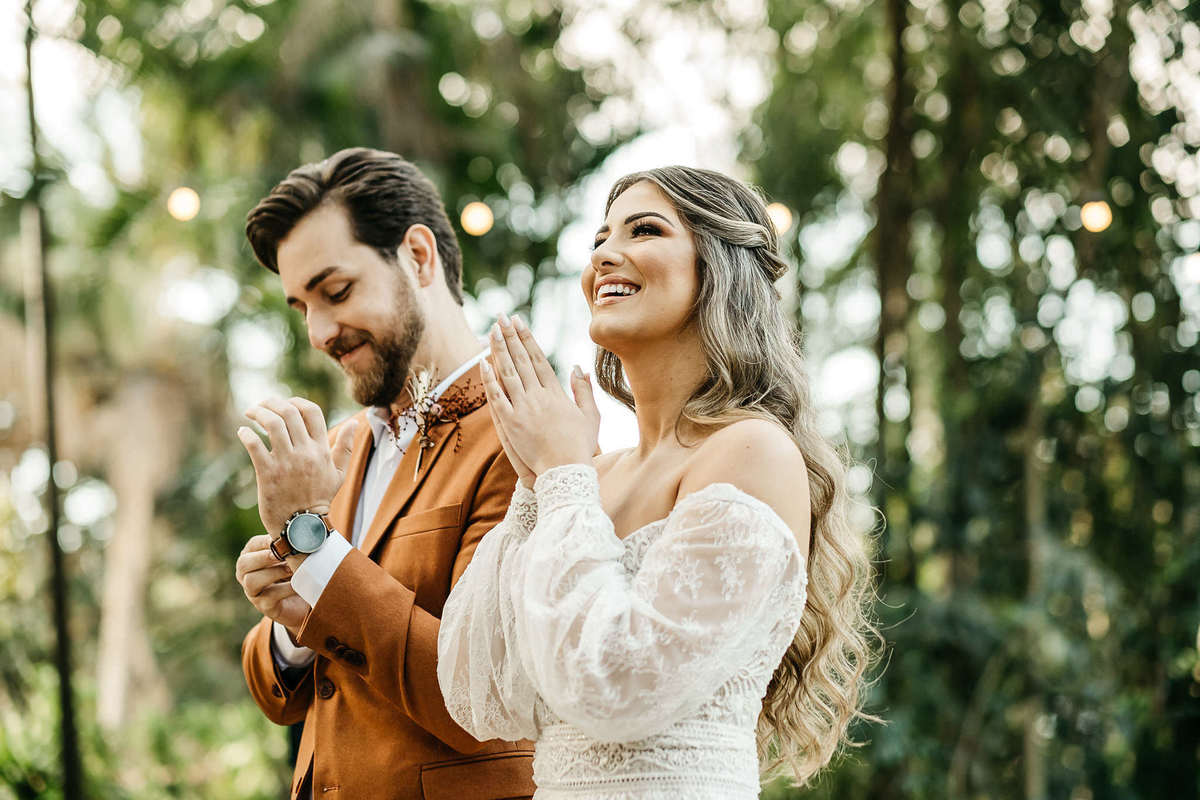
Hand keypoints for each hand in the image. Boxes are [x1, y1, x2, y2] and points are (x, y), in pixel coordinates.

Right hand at [235, 534, 310, 633]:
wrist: (305, 600)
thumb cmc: (297, 570)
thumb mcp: (292, 555)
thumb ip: (291, 544)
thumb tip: (300, 530)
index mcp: (252, 556)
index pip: (252, 545)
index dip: (266, 541)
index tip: (283, 538)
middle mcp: (246, 574)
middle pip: (243, 563)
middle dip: (263, 557)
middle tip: (283, 555)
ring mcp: (253, 592)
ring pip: (251, 581)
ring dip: (273, 573)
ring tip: (292, 569)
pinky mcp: (264, 606)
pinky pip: (269, 597)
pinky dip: (285, 589)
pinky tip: (298, 584)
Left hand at [237, 397, 357, 535]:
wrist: (303, 527)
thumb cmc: (319, 499)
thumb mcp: (339, 473)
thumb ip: (345, 447)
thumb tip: (354, 422)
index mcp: (321, 450)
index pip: (312, 411)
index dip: (296, 401)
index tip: (284, 403)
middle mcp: (305, 452)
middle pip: (289, 412)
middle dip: (271, 402)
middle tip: (260, 405)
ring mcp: (286, 462)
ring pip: (272, 424)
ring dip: (258, 413)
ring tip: (250, 413)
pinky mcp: (268, 473)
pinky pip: (254, 445)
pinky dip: (245, 434)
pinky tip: (241, 431)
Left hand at [481, 314, 599, 476]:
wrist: (566, 472)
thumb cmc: (580, 447)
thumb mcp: (591, 417)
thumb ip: (584, 391)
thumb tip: (578, 368)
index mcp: (557, 393)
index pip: (539, 358)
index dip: (527, 338)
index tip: (519, 322)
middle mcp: (539, 397)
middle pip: (522, 360)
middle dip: (511, 336)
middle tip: (502, 317)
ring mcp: (524, 409)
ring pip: (508, 373)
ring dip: (499, 350)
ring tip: (492, 330)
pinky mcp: (511, 424)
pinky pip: (497, 397)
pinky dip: (490, 379)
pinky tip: (483, 362)